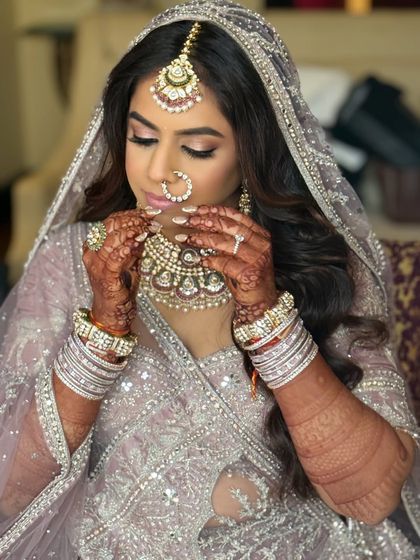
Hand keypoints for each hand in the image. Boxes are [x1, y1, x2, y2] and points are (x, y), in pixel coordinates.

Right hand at [82, 209, 155, 332]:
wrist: (112, 313)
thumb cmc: (120, 288)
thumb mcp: (130, 262)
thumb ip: (135, 246)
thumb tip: (147, 228)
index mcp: (94, 246)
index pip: (110, 221)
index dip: (130, 214)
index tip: (148, 212)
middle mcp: (92, 253)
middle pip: (110, 226)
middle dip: (133, 220)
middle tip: (151, 219)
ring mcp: (97, 266)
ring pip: (112, 239)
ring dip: (133, 231)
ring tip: (148, 229)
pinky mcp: (105, 278)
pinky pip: (114, 259)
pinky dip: (126, 248)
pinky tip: (137, 243)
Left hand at [177, 205, 277, 324]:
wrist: (262, 302)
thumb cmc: (247, 276)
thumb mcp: (238, 254)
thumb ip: (226, 240)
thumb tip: (199, 225)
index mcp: (260, 234)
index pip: (235, 216)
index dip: (214, 210)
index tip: (195, 209)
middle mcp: (261, 244)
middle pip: (229, 226)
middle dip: (205, 221)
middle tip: (186, 220)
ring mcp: (257, 259)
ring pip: (226, 243)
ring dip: (203, 239)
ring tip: (186, 238)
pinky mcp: (250, 274)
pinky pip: (225, 263)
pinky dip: (210, 260)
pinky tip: (198, 260)